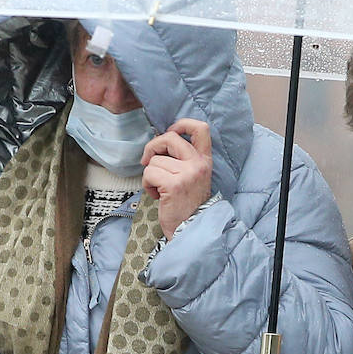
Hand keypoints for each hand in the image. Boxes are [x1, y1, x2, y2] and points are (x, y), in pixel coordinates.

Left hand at [142, 118, 212, 238]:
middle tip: (148, 160)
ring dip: (150, 174)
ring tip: (159, 188)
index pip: (200, 128)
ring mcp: (187, 174)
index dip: (182, 124)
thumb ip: (183, 159)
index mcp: (204, 160)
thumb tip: (159, 143)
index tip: (171, 132)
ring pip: (154, 160)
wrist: (191, 229)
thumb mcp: (193, 177)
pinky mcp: (174, 185)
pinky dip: (147, 185)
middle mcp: (198, 164)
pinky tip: (156, 195)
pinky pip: (149, 173)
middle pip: (170, 137)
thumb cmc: (187, 204)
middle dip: (153, 147)